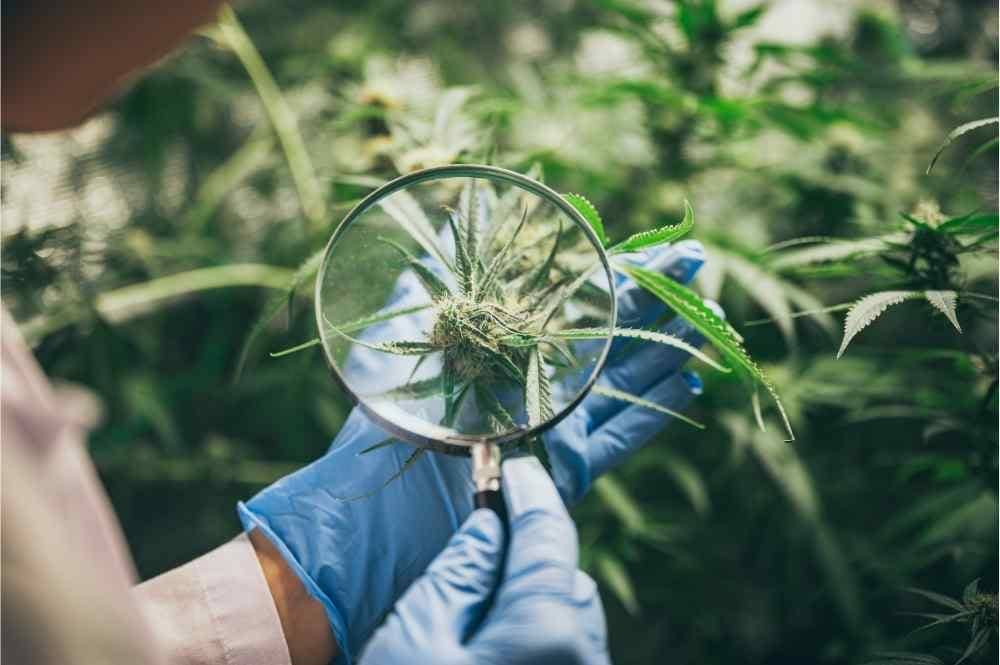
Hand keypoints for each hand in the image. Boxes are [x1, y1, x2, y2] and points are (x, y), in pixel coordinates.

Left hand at [238, 240, 709, 662]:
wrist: (378, 501)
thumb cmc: (381, 411)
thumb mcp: (404, 330)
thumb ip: (434, 277)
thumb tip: (455, 217)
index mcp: (508, 344)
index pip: (575, 299)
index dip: (620, 273)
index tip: (662, 248)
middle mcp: (538, 379)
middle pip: (611, 333)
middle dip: (656, 300)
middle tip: (699, 267)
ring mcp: (555, 423)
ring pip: (626, 380)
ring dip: (667, 349)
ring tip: (708, 321)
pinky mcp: (565, 468)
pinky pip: (620, 437)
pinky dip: (654, 413)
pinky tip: (689, 385)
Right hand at [360, 456, 609, 664]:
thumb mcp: (415, 636)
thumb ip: (459, 571)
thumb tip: (488, 524)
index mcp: (546, 630)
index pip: (548, 535)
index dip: (529, 490)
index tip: (513, 465)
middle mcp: (580, 656)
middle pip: (566, 575)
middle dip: (533, 546)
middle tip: (491, 525)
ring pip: (568, 614)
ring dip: (534, 590)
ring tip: (485, 585)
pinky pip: (560, 647)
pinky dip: (533, 626)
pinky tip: (492, 632)